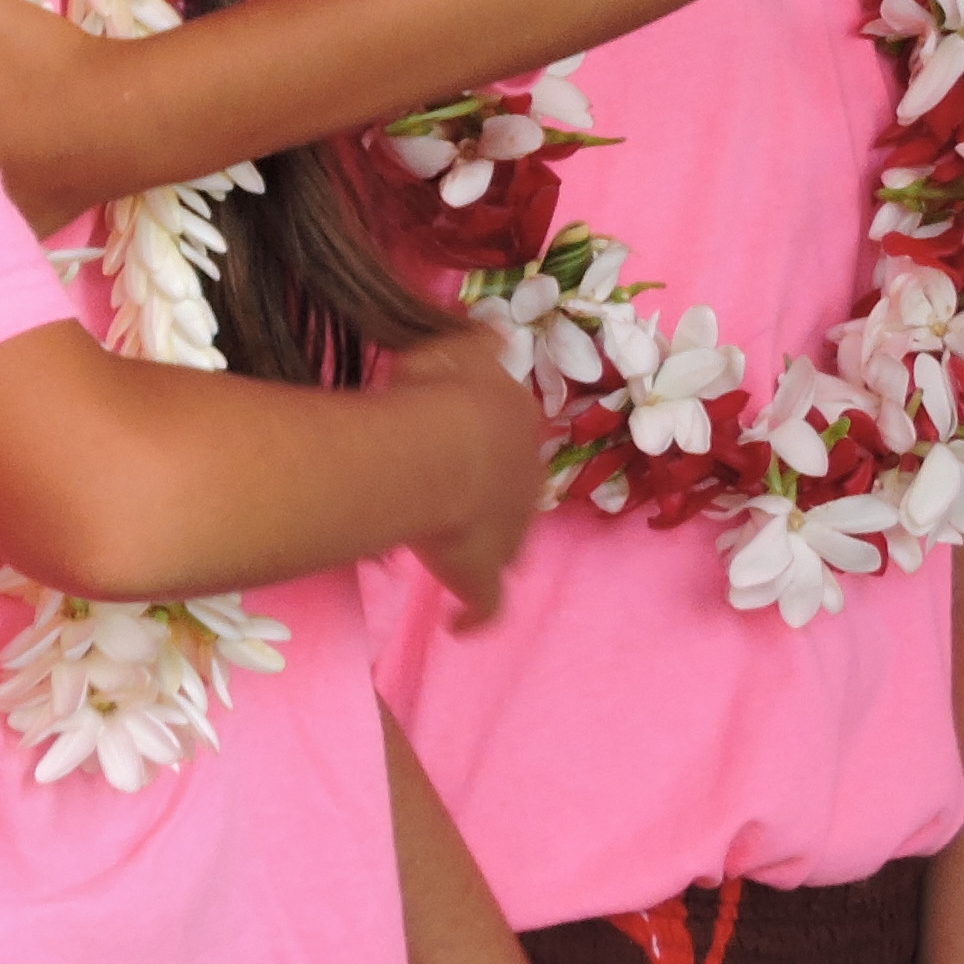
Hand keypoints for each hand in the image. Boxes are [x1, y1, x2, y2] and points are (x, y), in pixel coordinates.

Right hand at [373, 325, 545, 625]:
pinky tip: (458, 627)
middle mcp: (526, 483)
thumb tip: (496, 336)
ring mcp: (510, 535)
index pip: (513, 433)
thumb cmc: (440, 396)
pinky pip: (483, 607)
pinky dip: (473, 618)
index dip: (484, 436)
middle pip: (516, 491)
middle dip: (493, 492)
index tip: (456, 435)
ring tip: (456, 547)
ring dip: (488, 545)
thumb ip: (481, 343)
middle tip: (455, 493)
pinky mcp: (483, 577)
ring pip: (508, 544)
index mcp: (521, 426)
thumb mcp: (462, 348)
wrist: (437, 452)